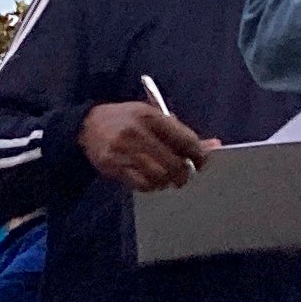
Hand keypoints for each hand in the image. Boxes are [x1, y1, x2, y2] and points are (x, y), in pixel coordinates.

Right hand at [80, 99, 214, 192]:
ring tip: (167, 177)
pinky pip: (142, 184)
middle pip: (174, 162)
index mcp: (150, 115)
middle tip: (184, 174)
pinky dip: (152, 185)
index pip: (185, 140)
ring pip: (160, 176)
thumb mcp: (152, 116)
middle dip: (184, 173)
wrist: (87, 126)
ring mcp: (124, 150)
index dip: (199, 155)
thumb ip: (181, 132)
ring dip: (168, 180)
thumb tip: (213, 145)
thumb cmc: (126, 120)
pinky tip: (152, 180)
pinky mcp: (114, 166)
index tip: (200, 161)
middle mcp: (137, 132)